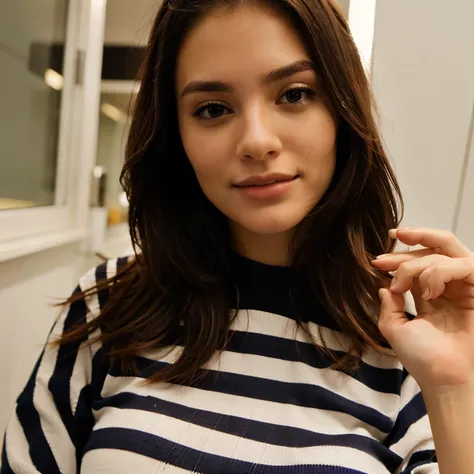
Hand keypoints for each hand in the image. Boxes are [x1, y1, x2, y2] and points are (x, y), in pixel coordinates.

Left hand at [371, 227, 473, 390]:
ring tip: (404, 285)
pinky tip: (429, 293)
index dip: (397, 260)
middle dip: (407, 250)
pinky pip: (463, 265)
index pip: (416, 266)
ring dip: (418, 264)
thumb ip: (389, 307)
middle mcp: (447, 289)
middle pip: (431, 252)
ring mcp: (463, 289)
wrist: (443, 377)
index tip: (376, 262)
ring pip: (444, 254)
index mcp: (430, 296)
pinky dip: (440, 272)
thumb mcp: (394, 329)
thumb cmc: (422, 357)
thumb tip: (384, 287)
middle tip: (383, 259)